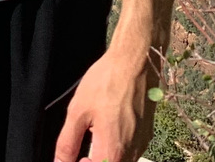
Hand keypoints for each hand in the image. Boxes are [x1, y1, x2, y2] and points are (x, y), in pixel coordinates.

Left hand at [52, 46, 157, 161]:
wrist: (133, 62)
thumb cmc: (104, 83)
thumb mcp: (78, 111)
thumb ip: (68, 142)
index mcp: (113, 150)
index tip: (77, 155)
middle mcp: (131, 152)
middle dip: (95, 161)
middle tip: (82, 152)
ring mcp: (142, 144)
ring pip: (122, 161)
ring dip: (107, 156)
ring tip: (95, 137)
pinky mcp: (146, 135)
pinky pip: (131, 152)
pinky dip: (118, 149)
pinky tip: (109, 131)